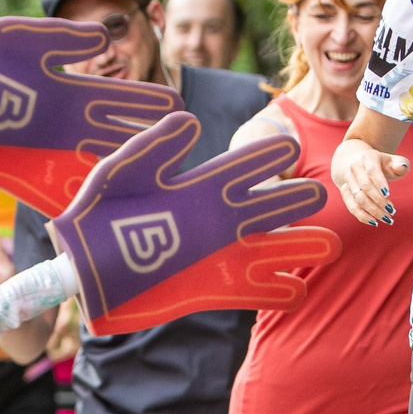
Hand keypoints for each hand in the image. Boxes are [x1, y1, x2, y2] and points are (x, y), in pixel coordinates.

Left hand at [0, 17, 183, 215]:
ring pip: (96, 165)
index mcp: (67, 91)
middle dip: (147, 142)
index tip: (178, 104)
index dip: (147, 102)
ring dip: (123, 176)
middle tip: (186, 150)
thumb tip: (105, 40)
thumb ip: (63, 40)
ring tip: (157, 187)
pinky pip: (61, 192)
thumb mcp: (22, 39)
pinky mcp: (25, 177)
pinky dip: (83, 202)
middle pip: (116, 135)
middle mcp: (64, 125)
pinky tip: (109, 212)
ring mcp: (47, 152)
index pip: (118, 97)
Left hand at [52, 111, 340, 332]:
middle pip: (265, 207)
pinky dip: (276, 293)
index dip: (267, 157)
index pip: (242, 166)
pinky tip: (301, 291)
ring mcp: (214, 255)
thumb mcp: (119, 175)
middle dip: (294, 201)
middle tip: (323, 195)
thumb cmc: (93, 215)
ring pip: (268, 249)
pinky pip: (251, 292)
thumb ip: (153, 148)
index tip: (291, 146)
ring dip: (298, 248)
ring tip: (331, 245)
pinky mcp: (208, 290)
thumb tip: (191, 121)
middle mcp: (212, 218)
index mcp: (194, 185)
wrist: (80, 271)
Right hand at [330, 138, 408, 226]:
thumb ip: (401, 164)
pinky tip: (374, 222)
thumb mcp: (392, 161)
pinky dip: (362, 216)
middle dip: (379, 200)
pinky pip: (351, 206)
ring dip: (373, 210)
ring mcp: (348, 179)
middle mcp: (355, 167)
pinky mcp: (344, 191)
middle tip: (392, 211)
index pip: (372, 170)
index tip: (388, 194)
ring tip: (387, 218)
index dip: (379, 182)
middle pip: (365, 186)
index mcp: (368, 157)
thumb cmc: (381, 165)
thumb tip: (402, 167)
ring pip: (358, 198)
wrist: (358, 163)